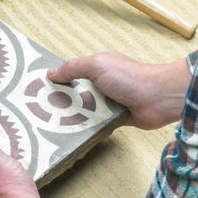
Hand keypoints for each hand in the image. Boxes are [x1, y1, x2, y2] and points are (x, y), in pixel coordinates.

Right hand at [46, 51, 190, 129]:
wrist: (159, 99)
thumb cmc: (129, 77)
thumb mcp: (97, 65)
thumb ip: (73, 68)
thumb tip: (50, 73)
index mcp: (98, 67)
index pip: (72, 72)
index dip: (57, 79)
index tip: (38, 88)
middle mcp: (102, 84)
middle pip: (75, 92)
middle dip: (61, 100)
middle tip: (39, 110)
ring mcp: (108, 102)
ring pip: (83, 109)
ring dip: (73, 115)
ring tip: (50, 124)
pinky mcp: (114, 118)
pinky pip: (95, 123)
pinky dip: (86, 126)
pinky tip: (70, 132)